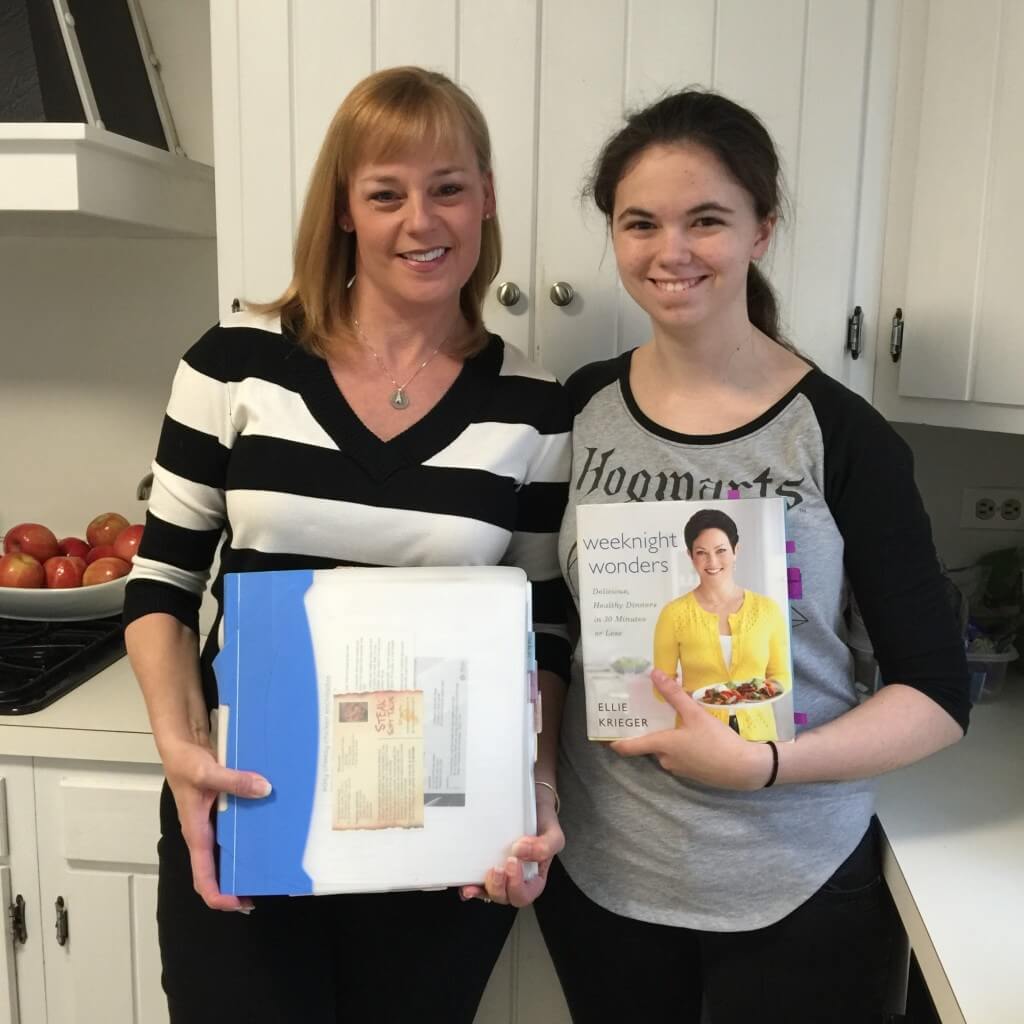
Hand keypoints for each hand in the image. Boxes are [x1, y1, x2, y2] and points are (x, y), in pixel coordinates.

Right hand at [161, 735, 271, 911]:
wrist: (181, 743)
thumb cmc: (185, 762)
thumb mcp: (207, 771)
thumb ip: (234, 781)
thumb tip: (264, 789)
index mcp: (196, 833)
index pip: (203, 877)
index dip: (219, 896)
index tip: (241, 903)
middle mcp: (205, 833)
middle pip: (217, 871)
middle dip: (238, 885)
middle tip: (266, 887)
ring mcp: (213, 823)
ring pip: (228, 852)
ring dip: (246, 860)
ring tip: (273, 864)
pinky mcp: (222, 809)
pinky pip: (237, 829)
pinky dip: (251, 835)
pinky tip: (271, 829)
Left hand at [460, 788, 564, 907]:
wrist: (532, 802)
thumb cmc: (542, 822)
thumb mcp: (553, 834)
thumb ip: (545, 847)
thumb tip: (520, 851)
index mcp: (534, 878)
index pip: (526, 894)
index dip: (517, 886)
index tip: (513, 862)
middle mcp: (516, 879)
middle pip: (506, 897)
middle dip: (499, 887)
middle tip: (496, 868)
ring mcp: (500, 873)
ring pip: (489, 892)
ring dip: (481, 889)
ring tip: (477, 879)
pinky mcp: (486, 864)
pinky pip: (477, 881)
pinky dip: (471, 886)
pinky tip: (465, 884)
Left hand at [610, 670, 772, 790]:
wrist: (745, 769)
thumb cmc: (717, 741)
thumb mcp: (695, 714)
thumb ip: (674, 694)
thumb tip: (654, 673)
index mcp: (662, 745)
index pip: (629, 747)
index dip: (616, 741)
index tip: (605, 734)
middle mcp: (666, 760)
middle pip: (650, 744)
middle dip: (649, 729)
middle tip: (647, 711)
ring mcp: (680, 768)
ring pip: (666, 749)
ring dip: (667, 736)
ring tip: (673, 717)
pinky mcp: (694, 772)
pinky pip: (680, 755)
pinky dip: (681, 744)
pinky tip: (693, 733)